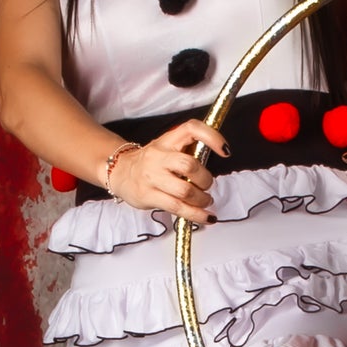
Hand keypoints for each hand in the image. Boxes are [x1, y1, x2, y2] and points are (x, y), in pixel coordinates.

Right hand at [110, 119, 228, 223]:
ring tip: (205, 201)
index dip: (212, 137)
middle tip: (207, 185)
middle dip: (205, 179)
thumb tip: (218, 158)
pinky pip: (177, 208)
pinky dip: (197, 215)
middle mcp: (159, 156)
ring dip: (202, 199)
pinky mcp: (149, 196)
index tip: (225, 151)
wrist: (120, 172)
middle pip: (189, 165)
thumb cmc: (151, 161)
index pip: (192, 129)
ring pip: (185, 190)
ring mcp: (152, 177)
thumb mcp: (167, 147)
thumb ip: (189, 151)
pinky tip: (207, 217)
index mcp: (168, 140)